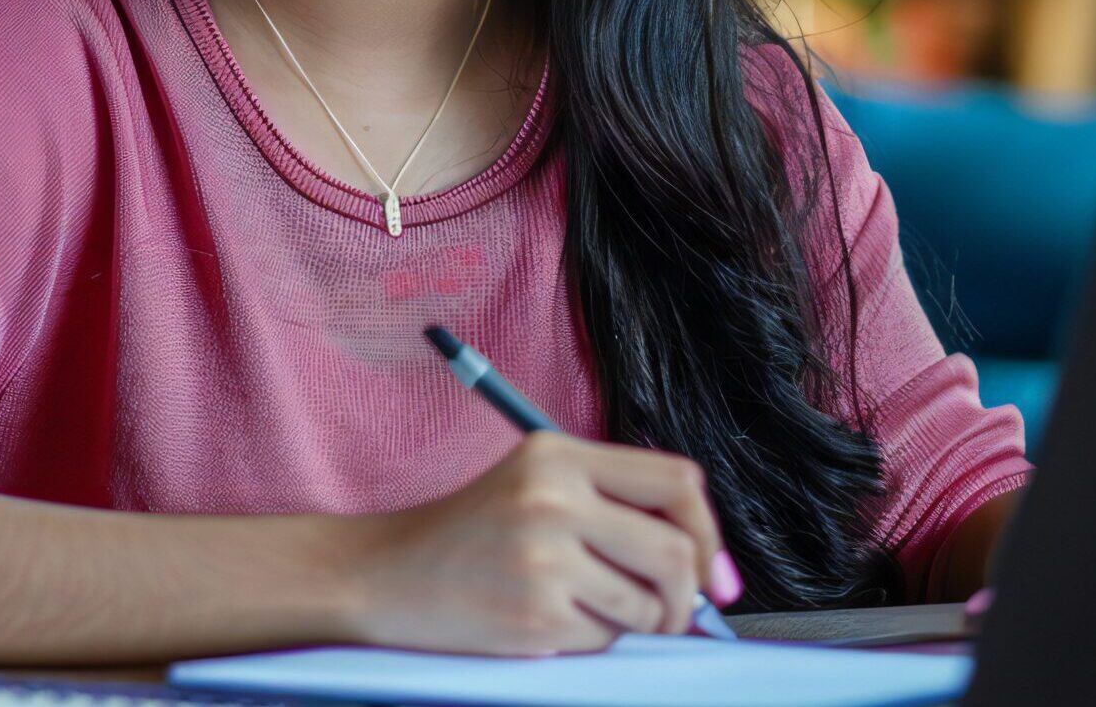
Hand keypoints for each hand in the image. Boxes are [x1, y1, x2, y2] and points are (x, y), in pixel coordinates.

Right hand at [334, 433, 738, 655]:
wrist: (384, 576)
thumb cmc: (470, 533)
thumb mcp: (536, 482)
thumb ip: (614, 502)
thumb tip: (708, 565)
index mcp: (559, 455)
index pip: (676, 479)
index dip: (707, 528)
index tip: (710, 565)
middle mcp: (554, 499)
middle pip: (674, 551)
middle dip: (687, 593)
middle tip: (674, 610)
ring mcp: (544, 560)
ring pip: (647, 605)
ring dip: (638, 622)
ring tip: (595, 610)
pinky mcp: (534, 617)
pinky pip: (605, 640)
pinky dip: (595, 641)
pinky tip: (554, 623)